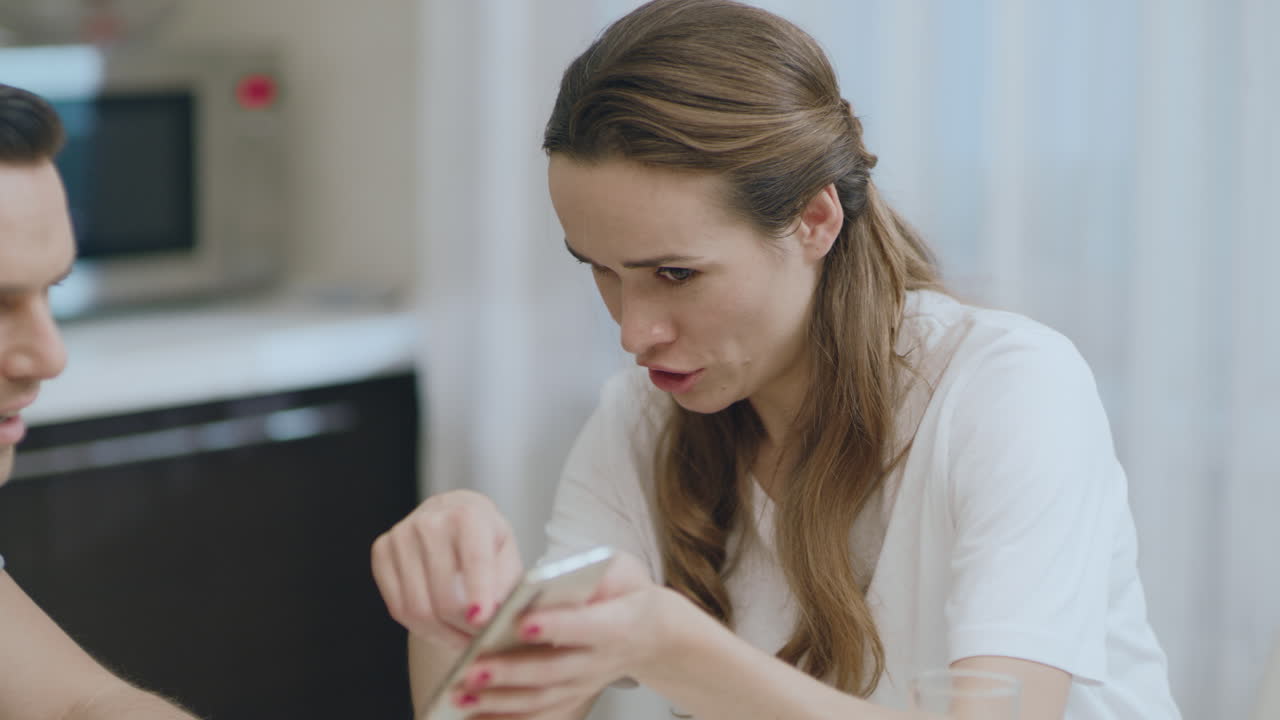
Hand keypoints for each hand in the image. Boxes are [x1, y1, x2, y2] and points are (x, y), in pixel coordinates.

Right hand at [371, 490, 523, 649]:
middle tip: (483, 645)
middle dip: (464, 628)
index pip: (475, 561)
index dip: (479, 594)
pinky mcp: (381, 552)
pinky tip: (442, 632)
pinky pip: (398, 608)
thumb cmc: (486, 539)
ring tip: (465, 643)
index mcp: (468, 515)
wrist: (451, 515)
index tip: (483, 622)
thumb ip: (507, 586)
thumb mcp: (508, 554)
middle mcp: (430, 521)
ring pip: (418, 609)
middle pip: (444, 595)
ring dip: (444, 636)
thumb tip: (497, 620)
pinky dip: (422, 630)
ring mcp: (401, 536)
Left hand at [446, 551, 667, 717]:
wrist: (652, 634)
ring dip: (498, 701)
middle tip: (473, 668)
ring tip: (460, 694)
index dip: (556, 626)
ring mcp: (584, 685)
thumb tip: (550, 576)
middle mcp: (599, 662)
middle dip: (510, 672)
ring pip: (541, 699)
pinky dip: (507, 719)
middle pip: (553, 671)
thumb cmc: (628, 593)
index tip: (522, 624)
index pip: (585, 626)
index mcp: (617, 624)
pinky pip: (538, 715)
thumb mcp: (622, 568)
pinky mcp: (571, 698)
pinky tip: (474, 715)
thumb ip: (591, 569)